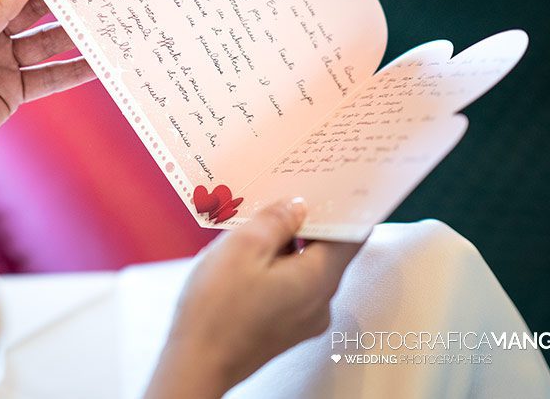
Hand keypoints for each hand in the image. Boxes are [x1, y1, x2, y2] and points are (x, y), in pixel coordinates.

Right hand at [146, 199, 363, 398]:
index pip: (351, 235)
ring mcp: (303, 319)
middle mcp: (320, 302)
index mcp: (318, 279)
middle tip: (279, 199)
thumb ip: (276, 221)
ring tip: (253, 228)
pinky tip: (247, 260)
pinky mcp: (284, 328)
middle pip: (326, 251)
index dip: (343, 207)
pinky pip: (291, 287)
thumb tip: (296, 206)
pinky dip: (277, 268)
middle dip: (305, 223)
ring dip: (286, 245)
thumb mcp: (243, 247)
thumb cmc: (217, 309)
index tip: (330, 186)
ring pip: (305, 268)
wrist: (197, 362)